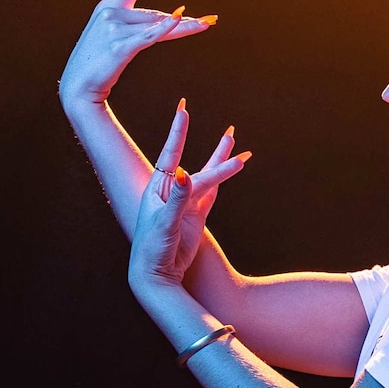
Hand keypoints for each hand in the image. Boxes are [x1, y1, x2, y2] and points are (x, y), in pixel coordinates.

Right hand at [59, 0, 216, 107]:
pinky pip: (149, 36)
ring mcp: (114, 29)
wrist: (77, 86)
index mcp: (108, 6)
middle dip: (183, 21)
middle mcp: (111, 13)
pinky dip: (166, 28)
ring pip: (158, 27)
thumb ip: (139, 26)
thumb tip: (171, 20)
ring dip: (185, 28)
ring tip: (207, 24)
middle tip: (210, 20)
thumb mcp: (116, 38)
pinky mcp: (120, 46)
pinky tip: (180, 18)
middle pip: (156, 15)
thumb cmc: (98, 62)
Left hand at [129, 102, 250, 287]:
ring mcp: (185, 204)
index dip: (178, 133)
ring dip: (222, 163)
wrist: (156, 276)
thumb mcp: (164, 222)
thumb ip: (178, 198)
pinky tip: (231, 167)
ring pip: (208, 178)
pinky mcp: (195, 217)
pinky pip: (211, 194)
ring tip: (237, 144)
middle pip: (199, 167)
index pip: (171, 154)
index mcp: (158, 189)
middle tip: (232, 132)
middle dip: (217, 152)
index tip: (183, 111)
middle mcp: (172, 192)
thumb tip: (185, 171)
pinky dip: (221, 181)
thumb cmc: (151, 249)